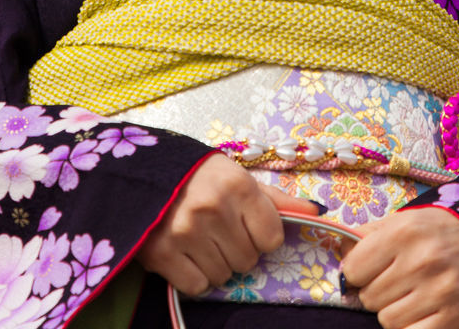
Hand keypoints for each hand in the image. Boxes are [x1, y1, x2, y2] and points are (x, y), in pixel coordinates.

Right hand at [136, 153, 319, 295]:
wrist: (142, 172)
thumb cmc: (198, 175)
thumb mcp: (236, 176)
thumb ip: (275, 199)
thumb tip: (316, 213)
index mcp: (238, 186)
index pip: (272, 237)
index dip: (259, 235)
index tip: (243, 224)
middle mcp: (215, 208)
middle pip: (248, 260)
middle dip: (235, 249)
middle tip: (216, 230)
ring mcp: (187, 232)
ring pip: (223, 275)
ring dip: (214, 263)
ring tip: (198, 238)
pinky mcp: (162, 253)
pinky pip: (197, 286)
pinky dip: (193, 276)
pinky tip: (184, 252)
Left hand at [340, 207, 458, 328]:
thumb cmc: (442, 228)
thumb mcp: (404, 219)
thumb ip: (369, 234)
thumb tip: (338, 250)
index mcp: (402, 232)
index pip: (353, 269)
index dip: (357, 273)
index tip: (369, 271)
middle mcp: (419, 261)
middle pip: (369, 298)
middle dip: (377, 292)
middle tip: (396, 282)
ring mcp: (438, 291)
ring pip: (387, 321)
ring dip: (394, 312)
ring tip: (411, 296)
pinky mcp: (454, 318)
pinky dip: (411, 328)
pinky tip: (420, 313)